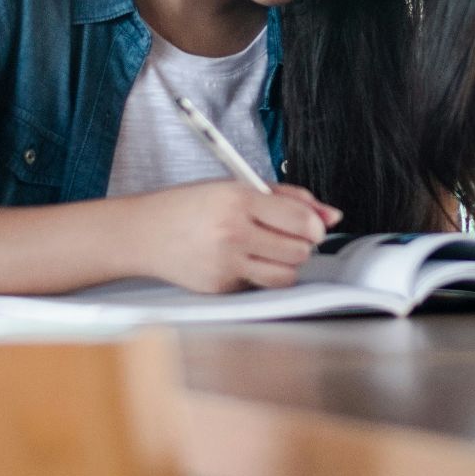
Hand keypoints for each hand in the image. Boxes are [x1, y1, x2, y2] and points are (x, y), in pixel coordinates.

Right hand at [128, 181, 341, 293]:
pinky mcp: (221, 288)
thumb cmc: (190, 207)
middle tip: (286, 236)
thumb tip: (331, 215)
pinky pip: (260, 286)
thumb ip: (287, 198)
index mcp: (238, 199)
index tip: (313, 226)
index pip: (300, 220)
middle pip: (300, 250)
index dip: (315, 226)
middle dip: (301, 244)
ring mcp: (226, 263)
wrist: (143, 234)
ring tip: (268, 249)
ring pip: (287, 275)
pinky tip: (241, 260)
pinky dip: (260, 275)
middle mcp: (232, 232)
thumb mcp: (236, 187)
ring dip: (286, 264)